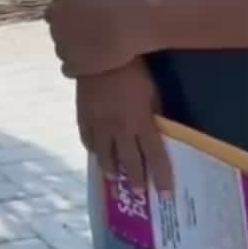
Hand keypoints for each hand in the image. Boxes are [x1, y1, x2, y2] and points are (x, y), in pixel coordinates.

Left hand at [45, 0, 150, 76]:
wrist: (122, 23)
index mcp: (54, 12)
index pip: (50, 15)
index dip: (63, 15)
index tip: (76, 15)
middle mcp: (55, 32)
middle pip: (57, 34)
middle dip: (68, 33)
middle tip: (87, 30)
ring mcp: (65, 51)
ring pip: (62, 52)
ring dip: (72, 50)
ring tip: (89, 47)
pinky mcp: (76, 67)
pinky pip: (68, 70)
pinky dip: (75, 67)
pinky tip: (86, 64)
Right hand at [77, 60, 172, 192]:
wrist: (98, 54)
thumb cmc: (133, 70)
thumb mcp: (152, 92)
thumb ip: (154, 115)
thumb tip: (159, 132)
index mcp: (141, 122)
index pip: (155, 157)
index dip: (161, 177)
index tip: (165, 194)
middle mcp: (119, 129)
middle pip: (129, 162)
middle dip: (135, 180)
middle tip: (139, 193)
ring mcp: (98, 125)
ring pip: (104, 156)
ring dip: (111, 170)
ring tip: (114, 180)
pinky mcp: (83, 117)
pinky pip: (87, 140)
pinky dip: (93, 150)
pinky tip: (96, 153)